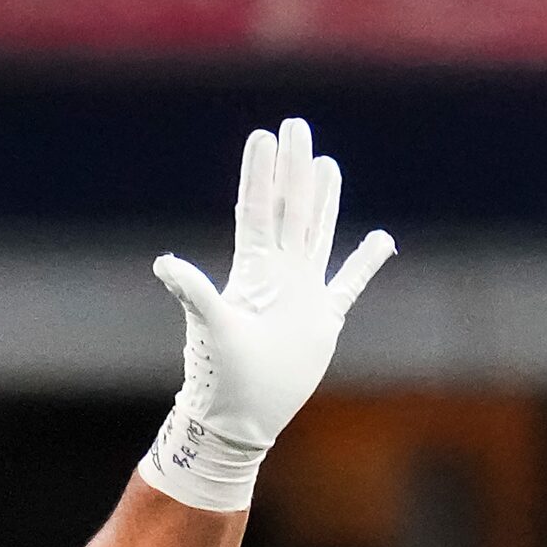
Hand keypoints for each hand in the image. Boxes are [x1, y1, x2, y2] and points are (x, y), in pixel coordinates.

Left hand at [140, 117, 396, 511]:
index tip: (264, 135)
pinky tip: (382, 240)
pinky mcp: (324, 320)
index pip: (260, 209)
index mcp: (255, 271)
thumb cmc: (223, 379)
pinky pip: (349, 283)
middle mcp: (280, 275)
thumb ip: (195, 295)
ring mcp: (303, 295)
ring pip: (316, 234)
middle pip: (289, 209)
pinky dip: (365, 262)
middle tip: (297, 126)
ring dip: (322, 200)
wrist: (243, 419)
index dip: (261, 173)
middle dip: (293, 169)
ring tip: (326, 164)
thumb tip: (165, 264)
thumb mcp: (210, 332)